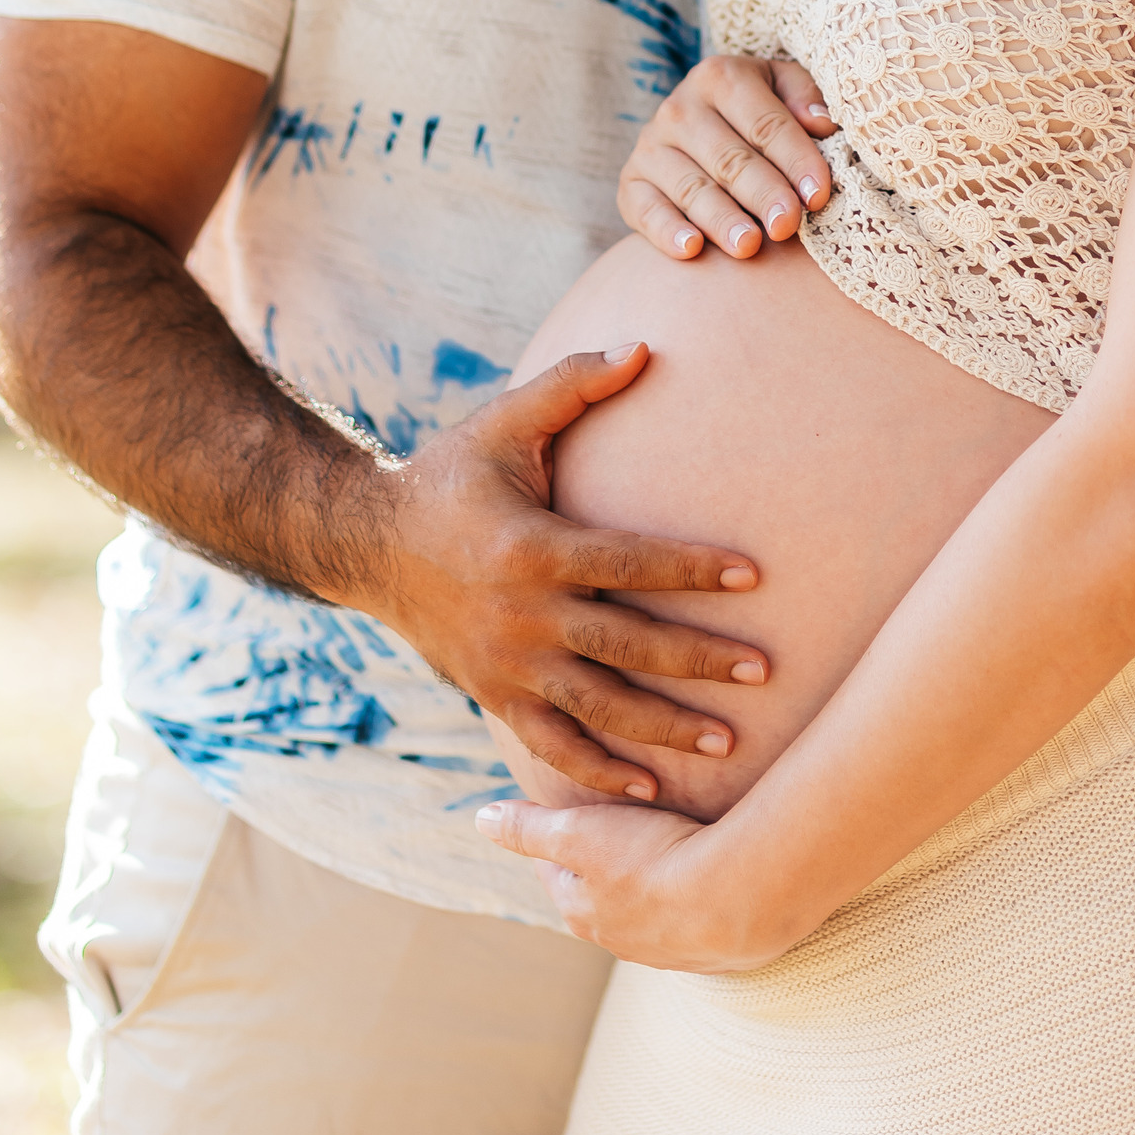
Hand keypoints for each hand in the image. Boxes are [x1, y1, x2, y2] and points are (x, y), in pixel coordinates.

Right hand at [371, 345, 770, 800]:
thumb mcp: (505, 421)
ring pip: (597, 708)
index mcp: (531, 548)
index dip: (691, 568)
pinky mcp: (494, 696)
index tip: (753, 575)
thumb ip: (573, 383)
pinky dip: (597, 772)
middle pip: (626, 645)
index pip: (627, 562)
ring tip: (729, 742)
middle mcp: (521, 616)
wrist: (370, 545)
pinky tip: (648, 788)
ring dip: (664, 728)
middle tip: (765, 670)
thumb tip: (644, 346)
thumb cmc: (451, 474)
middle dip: (697, 660)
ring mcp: (507, 666)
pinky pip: (551, 743)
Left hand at [475, 793, 778, 970]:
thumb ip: (530, 828)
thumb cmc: (652, 857)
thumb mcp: (579, 832)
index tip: (565, 818)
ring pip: (647, 916)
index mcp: (582, 912)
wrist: (737, 896)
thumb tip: (482, 820)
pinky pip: (693, 926)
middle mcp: (619, 941)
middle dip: (604, 870)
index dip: (558, 841)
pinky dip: (693, 904)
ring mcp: (668, 952)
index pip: (558, 874)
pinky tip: (709, 881)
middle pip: (601, 900)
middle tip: (618, 833)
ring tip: (667, 854)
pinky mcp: (712, 952)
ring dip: (650, 890)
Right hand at [616, 52, 837, 261]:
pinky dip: (667, 230)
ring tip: (749, 246)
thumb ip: (806, 96)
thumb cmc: (757, 112)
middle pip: (730, 158)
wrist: (699, 128)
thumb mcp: (784, 87)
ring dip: (721, 218)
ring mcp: (651, 146)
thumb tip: (822, 122)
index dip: (796, 160)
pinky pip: (646, 208)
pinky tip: (691, 249)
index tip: (818, 195)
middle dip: (762, 193)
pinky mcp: (631, 182)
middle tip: (786, 225)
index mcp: (721, 76)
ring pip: (692, 187)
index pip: (765, 123)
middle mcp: (679, 107)